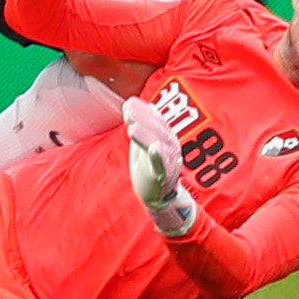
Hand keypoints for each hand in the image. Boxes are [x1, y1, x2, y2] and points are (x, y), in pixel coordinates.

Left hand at [124, 97, 196, 235]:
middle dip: (143, 119)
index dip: (143, 110)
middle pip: (158, 129)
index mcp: (165, 136)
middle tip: (128, 112)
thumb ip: (140, 125)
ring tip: (133, 128)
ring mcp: (169, 161)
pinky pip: (163, 165)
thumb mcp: (142, 143)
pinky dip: (159, 156)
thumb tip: (132, 103)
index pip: (156, 119)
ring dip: (147, 135)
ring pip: (160, 144)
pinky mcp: (164, 177)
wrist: (158, 195)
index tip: (129, 102)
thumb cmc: (150, 166)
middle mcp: (170, 146)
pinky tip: (153, 148)